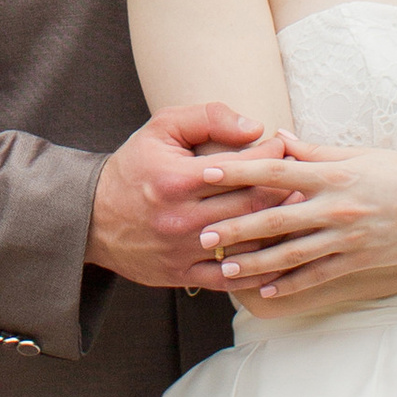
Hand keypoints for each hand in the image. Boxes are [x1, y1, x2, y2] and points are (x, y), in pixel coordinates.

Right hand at [87, 105, 308, 290]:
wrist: (92, 218)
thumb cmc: (133, 167)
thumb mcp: (161, 128)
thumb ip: (207, 118)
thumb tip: (253, 127)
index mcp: (177, 179)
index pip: (241, 168)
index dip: (271, 156)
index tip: (284, 146)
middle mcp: (182, 218)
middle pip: (251, 207)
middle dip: (284, 191)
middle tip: (303, 179)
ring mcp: (183, 250)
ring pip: (248, 245)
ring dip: (279, 231)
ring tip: (299, 215)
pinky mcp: (183, 274)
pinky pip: (231, 278)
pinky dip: (259, 270)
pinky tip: (278, 258)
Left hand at [193, 141, 396, 302]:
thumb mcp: (361, 154)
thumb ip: (316, 152)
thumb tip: (278, 139)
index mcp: (333, 175)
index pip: (275, 172)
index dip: (239, 172)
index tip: (207, 173)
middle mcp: (336, 208)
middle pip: (274, 219)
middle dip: (235, 228)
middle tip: (201, 234)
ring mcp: (347, 238)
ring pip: (291, 254)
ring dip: (254, 264)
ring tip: (224, 270)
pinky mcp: (359, 261)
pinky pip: (317, 276)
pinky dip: (290, 285)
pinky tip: (266, 291)